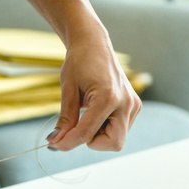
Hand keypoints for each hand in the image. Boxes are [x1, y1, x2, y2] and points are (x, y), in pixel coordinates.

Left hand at [48, 28, 141, 152]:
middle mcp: (126, 103)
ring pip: (116, 139)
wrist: (93, 44)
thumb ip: (65, 119)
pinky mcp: (134, 107)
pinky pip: (119, 129)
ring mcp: (133, 105)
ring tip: (85, 113)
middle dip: (91, 142)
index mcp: (109, 97)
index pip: (87, 134)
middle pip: (113, 143)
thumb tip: (55, 141)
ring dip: (97, 135)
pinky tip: (95, 111)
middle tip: (74, 128)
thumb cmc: (79, 63)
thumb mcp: (68, 91)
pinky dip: (104, 128)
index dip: (68, 142)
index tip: (54, 144)